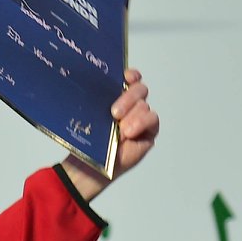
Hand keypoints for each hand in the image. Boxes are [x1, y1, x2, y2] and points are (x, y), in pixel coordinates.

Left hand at [59, 68, 159, 201]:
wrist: (90, 165)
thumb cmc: (89, 140)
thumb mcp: (91, 117)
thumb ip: (99, 101)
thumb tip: (98, 87)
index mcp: (116, 96)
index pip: (130, 78)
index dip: (131, 75)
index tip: (126, 77)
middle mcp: (131, 104)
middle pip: (139, 89)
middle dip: (128, 97)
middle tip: (114, 113)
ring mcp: (141, 117)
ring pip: (143, 105)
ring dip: (132, 116)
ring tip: (120, 131)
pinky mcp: (149, 130)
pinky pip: (152, 119)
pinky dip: (142, 123)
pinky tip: (129, 133)